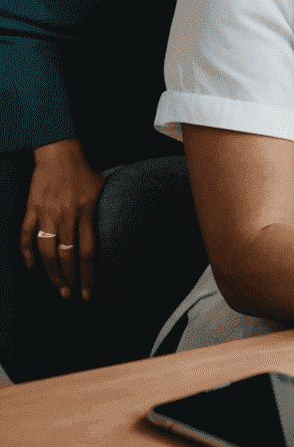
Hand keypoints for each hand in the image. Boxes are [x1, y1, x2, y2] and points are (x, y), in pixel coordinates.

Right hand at [20, 138, 105, 299]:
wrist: (59, 154)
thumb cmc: (83, 171)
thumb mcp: (101, 187)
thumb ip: (102, 209)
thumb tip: (113, 226)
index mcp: (86, 211)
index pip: (87, 251)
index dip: (88, 273)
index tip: (88, 291)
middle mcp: (66, 215)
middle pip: (66, 256)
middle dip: (69, 278)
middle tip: (70, 294)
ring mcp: (47, 214)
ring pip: (47, 251)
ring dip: (50, 272)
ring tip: (56, 286)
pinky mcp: (32, 210)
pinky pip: (26, 236)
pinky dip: (27, 253)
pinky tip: (31, 267)